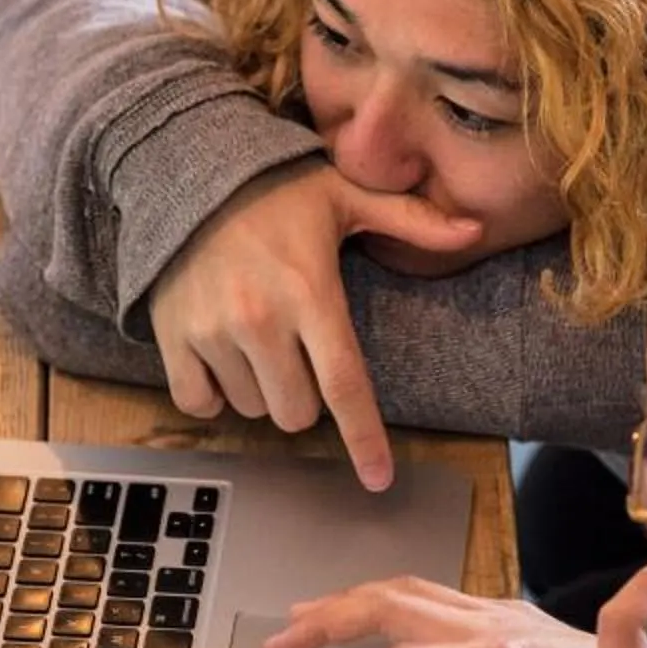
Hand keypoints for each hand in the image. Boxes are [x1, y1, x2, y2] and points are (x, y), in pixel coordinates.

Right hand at [147, 159, 482, 491]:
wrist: (186, 168)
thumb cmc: (275, 188)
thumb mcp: (346, 197)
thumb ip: (410, 221)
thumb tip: (475, 230)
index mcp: (311, 294)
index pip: (345, 386)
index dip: (365, 440)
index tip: (378, 480)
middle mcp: (261, 320)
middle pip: (297, 412)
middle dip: (305, 397)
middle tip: (297, 351)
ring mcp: (212, 332)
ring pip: (252, 410)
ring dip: (261, 389)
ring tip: (256, 338)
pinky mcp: (171, 337)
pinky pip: (198, 403)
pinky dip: (212, 392)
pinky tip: (220, 355)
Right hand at [262, 576, 646, 647]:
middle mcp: (488, 624)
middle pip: (392, 606)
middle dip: (330, 620)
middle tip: (280, 643)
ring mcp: (490, 613)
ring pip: (404, 590)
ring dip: (348, 603)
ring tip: (299, 621)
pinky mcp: (494, 614)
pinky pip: (424, 595)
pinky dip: (380, 601)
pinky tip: (355, 613)